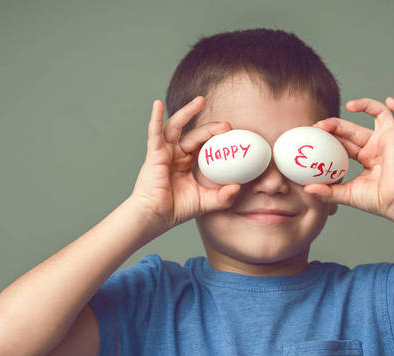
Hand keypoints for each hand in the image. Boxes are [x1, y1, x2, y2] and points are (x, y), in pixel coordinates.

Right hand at [130, 96, 239, 229]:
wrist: (155, 217)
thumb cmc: (175, 209)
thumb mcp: (206, 202)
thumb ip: (223, 196)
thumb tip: (239, 187)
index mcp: (186, 163)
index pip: (203, 145)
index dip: (216, 139)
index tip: (232, 136)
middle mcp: (175, 154)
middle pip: (194, 134)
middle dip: (211, 128)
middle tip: (227, 125)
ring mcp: (164, 152)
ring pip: (176, 127)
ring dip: (187, 112)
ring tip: (200, 101)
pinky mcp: (154, 154)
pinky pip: (155, 133)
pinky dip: (155, 118)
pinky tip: (157, 105)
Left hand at [304, 97, 393, 221]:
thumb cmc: (377, 201)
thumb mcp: (346, 195)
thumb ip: (327, 192)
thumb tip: (307, 188)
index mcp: (365, 157)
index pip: (345, 141)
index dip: (331, 135)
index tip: (315, 133)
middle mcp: (376, 146)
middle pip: (354, 128)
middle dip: (336, 124)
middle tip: (319, 125)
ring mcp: (388, 141)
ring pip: (379, 114)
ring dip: (365, 105)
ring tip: (349, 105)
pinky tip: (390, 100)